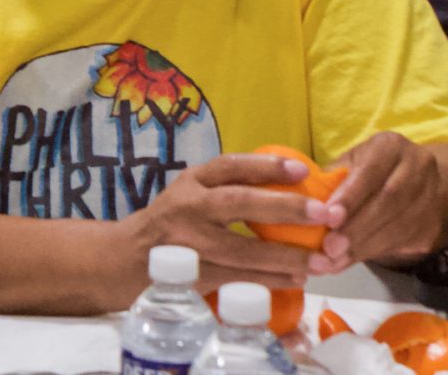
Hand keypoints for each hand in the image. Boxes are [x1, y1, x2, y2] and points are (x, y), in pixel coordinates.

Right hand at [128, 153, 324, 290]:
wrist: (124, 258)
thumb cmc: (172, 222)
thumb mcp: (191, 193)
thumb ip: (227, 188)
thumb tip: (289, 184)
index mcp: (191, 181)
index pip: (230, 166)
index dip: (266, 166)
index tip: (301, 169)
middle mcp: (187, 207)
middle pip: (239, 203)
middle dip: (285, 208)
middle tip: (323, 213)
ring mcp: (186, 243)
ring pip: (241, 249)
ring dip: (284, 256)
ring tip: (320, 259)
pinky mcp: (189, 276)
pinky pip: (235, 279)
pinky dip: (267, 281)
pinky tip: (293, 280)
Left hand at [312, 132, 443, 273]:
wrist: (418, 183)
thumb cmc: (370, 171)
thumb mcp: (351, 163)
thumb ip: (331, 179)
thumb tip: (303, 202)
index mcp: (391, 146)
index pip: (371, 170)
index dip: (351, 196)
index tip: (329, 217)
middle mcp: (417, 167)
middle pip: (388, 201)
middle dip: (356, 227)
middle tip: (329, 247)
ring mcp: (430, 197)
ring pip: (397, 227)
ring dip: (362, 247)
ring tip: (334, 260)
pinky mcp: (432, 226)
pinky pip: (402, 243)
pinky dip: (371, 254)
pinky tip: (348, 261)